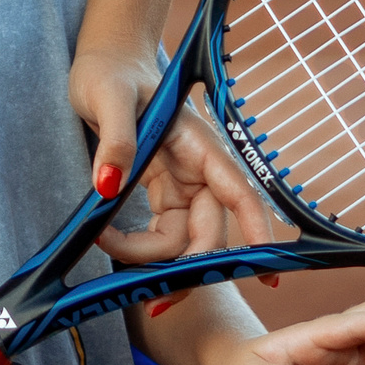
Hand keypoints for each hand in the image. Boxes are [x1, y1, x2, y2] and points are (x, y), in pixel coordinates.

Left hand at [72, 48, 277, 291]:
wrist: (100, 65)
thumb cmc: (109, 73)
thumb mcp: (107, 98)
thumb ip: (116, 141)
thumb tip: (111, 186)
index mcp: (198, 144)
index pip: (239, 194)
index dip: (257, 234)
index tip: (265, 274)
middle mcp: (197, 170)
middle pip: (207, 234)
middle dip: (184, 269)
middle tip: (153, 299)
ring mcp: (180, 184)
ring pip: (181, 242)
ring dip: (150, 259)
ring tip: (103, 243)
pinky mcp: (161, 193)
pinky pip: (160, 233)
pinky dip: (138, 247)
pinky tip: (112, 244)